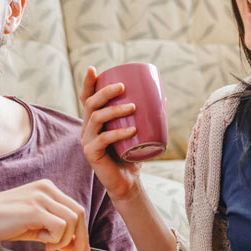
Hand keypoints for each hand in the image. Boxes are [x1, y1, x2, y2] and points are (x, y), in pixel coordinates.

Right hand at [0, 180, 90, 250]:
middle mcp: (46, 188)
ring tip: (48, 246)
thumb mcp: (35, 226)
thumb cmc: (5, 223)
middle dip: (81, 237)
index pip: (75, 208)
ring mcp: (40, 197)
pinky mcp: (35, 209)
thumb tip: (78, 246)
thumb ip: (55, 232)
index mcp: (47, 188)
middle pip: (79, 213)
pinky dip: (56, 239)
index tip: (80, 248)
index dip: (82, 230)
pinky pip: (60, 226)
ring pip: (72, 221)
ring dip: (64, 239)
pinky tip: (42, 243)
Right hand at [80, 67, 143, 202]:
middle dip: (105, 92)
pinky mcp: (91, 153)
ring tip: (133, 107)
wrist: (127, 181)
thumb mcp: (137, 131)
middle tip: (123, 87)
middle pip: (90, 103)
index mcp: (94, 119)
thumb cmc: (131, 154)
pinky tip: (132, 130)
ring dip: (115, 110)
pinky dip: (118, 133)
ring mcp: (86, 140)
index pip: (87, 97)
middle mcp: (87, 127)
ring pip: (96, 118)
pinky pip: (102, 139)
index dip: (88, 83)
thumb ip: (144, 116)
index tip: (92, 69)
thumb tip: (163, 96)